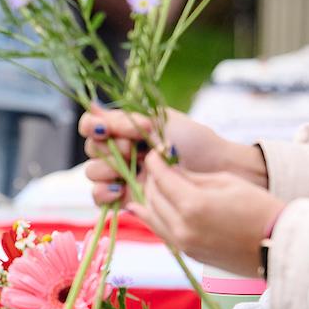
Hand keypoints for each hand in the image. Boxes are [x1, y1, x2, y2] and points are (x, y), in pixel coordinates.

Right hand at [80, 104, 265, 205]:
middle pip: (91, 148)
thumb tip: (94, 109)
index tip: (106, 129)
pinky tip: (120, 190)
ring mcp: (123, 175)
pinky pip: (101, 198)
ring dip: (106, 170)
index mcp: (127, 128)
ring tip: (130, 171)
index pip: (92, 124)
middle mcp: (122, 150)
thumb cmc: (194, 142)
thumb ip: (126, 119)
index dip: (93, 126)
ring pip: (93, 173)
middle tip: (132, 150)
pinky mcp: (129, 198)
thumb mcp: (160, 122)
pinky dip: (104, 194)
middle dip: (108, 148)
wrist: (217, 169)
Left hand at [136, 152, 284, 277]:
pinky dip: (153, 218)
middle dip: (152, 179)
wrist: (279, 245)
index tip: (154, 153)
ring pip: (153, 216)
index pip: (162, 178)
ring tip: (151, 184)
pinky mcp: (189, 254)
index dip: (155, 162)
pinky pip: (162, 232)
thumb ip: (193, 177)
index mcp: (193, 205)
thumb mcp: (226, 182)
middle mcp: (182, 227)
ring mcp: (184, 244)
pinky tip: (141, 209)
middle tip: (157, 167)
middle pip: (153, 197)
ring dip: (150, 198)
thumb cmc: (259, 207)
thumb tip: (171, 171)